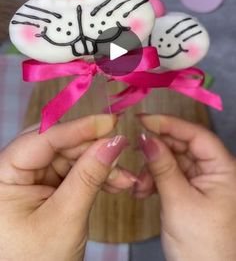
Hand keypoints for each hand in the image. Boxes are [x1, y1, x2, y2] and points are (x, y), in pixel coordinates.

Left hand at [0, 115, 134, 260]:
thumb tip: (113, 143)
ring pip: (69, 157)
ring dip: (99, 165)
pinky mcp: (45, 187)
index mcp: (2, 176)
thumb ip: (89, 176)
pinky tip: (117, 182)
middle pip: (57, 144)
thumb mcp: (65, 218)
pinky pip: (73, 172)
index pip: (42, 139)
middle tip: (121, 148)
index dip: (78, 128)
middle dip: (91, 148)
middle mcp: (12, 172)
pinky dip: (95, 176)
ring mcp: (30, 179)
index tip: (110, 122)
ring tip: (126, 178)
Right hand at [136, 114, 235, 260]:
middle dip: (157, 151)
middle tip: (135, 149)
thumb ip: (162, 167)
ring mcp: (202, 182)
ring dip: (152, 169)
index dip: (170, 124)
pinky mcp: (190, 193)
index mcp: (224, 170)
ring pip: (173, 161)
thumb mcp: (178, 202)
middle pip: (183, 146)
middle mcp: (215, 172)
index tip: (144, 119)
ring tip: (139, 185)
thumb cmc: (203, 246)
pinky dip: (154, 180)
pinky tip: (141, 190)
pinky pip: (170, 176)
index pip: (197, 135)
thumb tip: (146, 138)